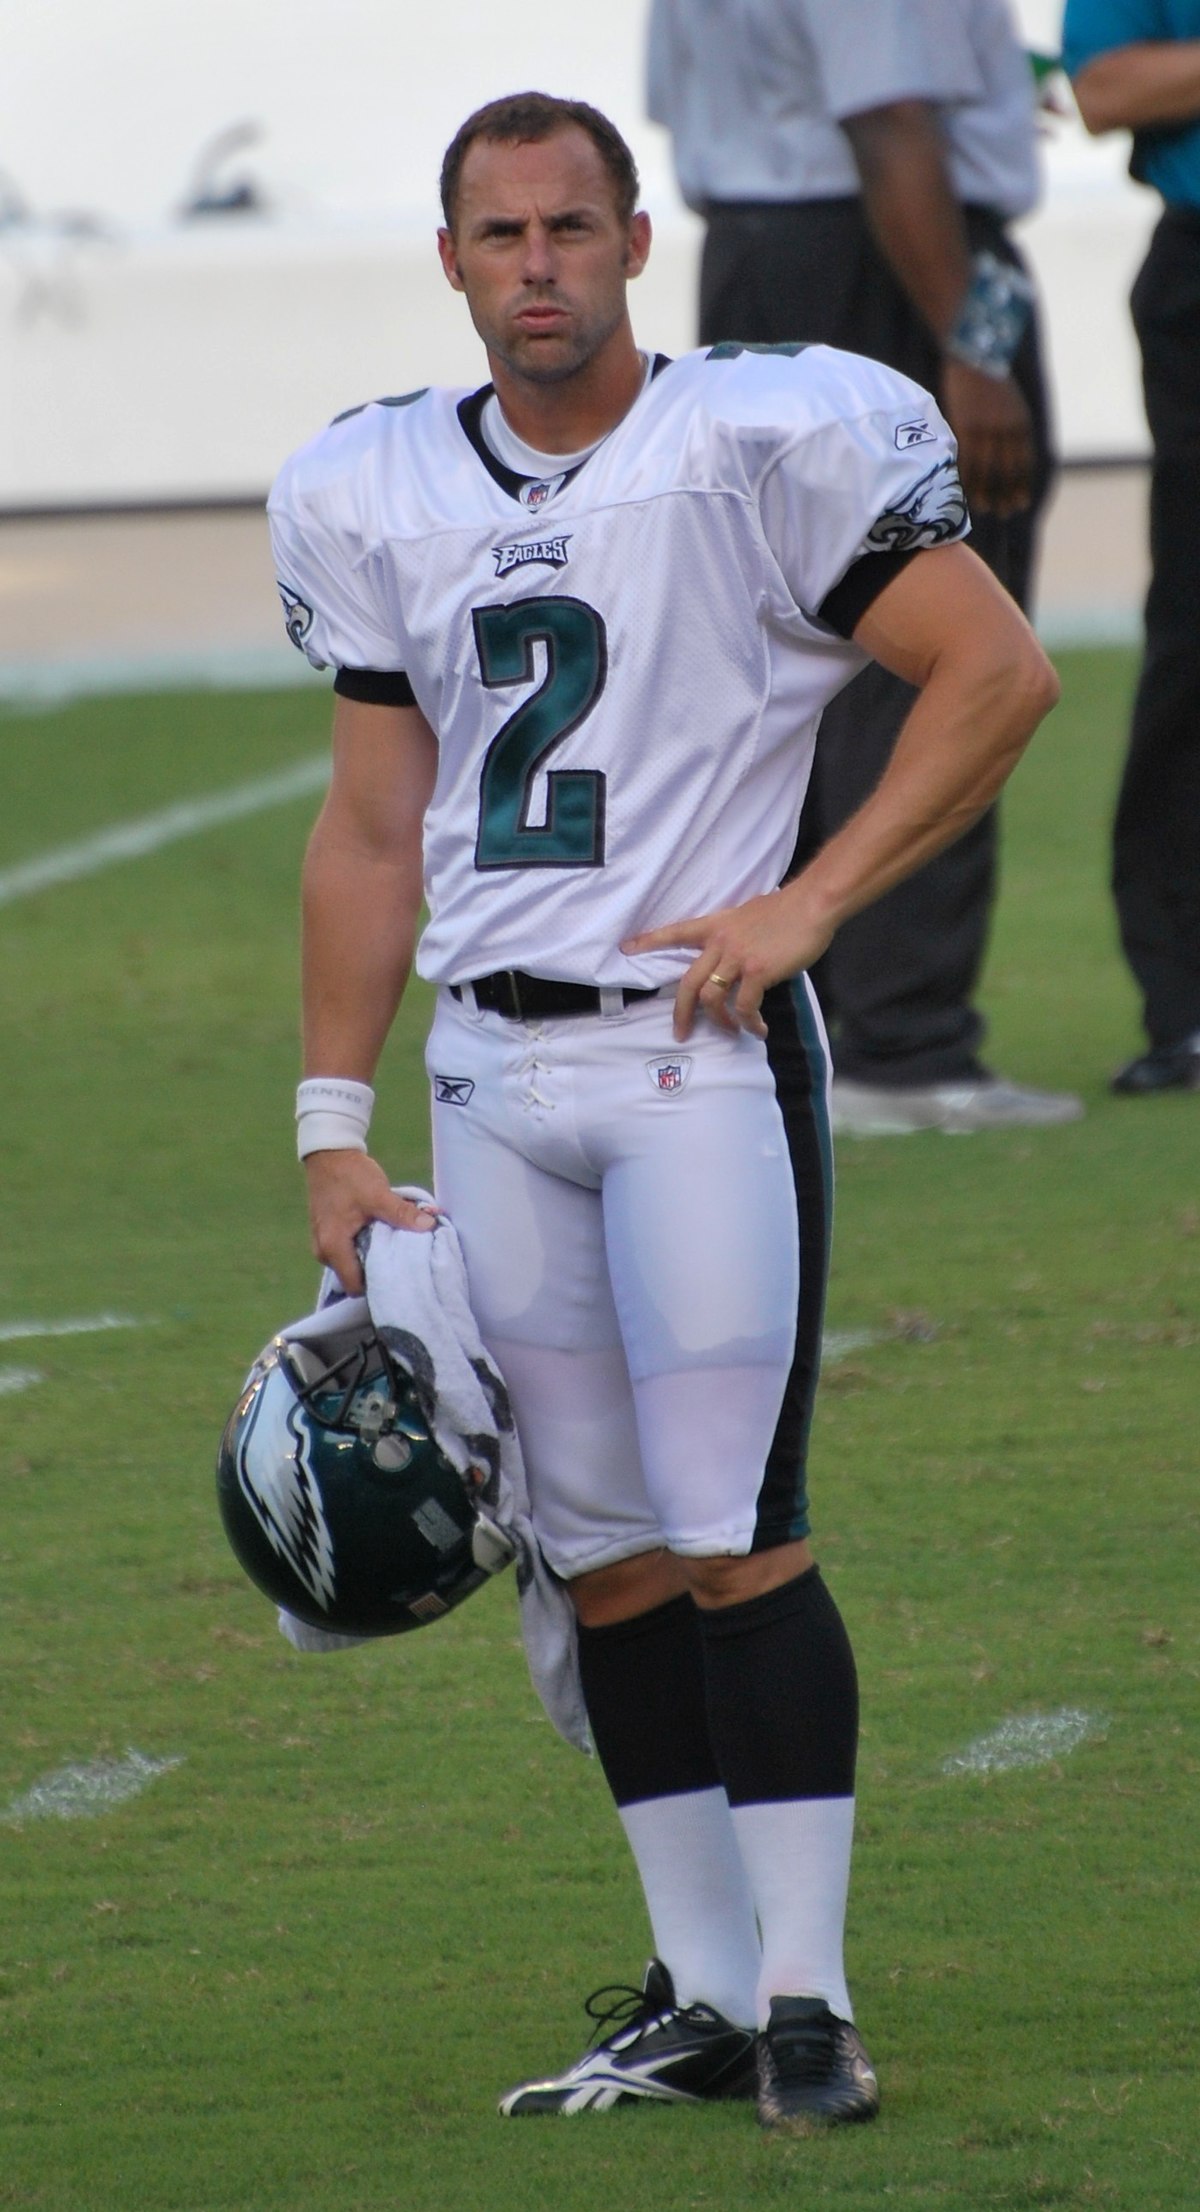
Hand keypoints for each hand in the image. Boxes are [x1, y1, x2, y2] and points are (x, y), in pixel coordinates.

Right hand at [303, 1149, 436, 1293]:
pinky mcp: (328, 1234)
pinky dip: (365, 1245)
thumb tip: (430, 1226)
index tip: (400, 1274)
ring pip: (353, 1263)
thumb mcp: (379, 1195)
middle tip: (401, 1258)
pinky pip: (349, 1250)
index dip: (378, 1284)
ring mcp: (323, 1243)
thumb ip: (403, 1213)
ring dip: (372, 1255)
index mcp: (333, 1248)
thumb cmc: (350, 1174)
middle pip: (355, 1277)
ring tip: (392, 1243)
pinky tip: (380, 1233)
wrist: (329, 1153)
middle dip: (378, 1269)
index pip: (355, 1286)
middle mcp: (324, 1252)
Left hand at [621, 887, 834, 1041]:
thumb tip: (738, 958)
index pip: (676, 932)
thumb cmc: (788, 909)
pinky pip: (745, 1006)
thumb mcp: (750, 916)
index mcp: (717, 925)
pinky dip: (750, 1023)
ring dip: (721, 1022)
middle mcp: (721, 942)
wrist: (813, 904)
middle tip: (681, 1033)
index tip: (626, 948)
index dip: (650, 941)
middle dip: (681, 1012)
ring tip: (733, 1032)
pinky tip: (759, 1029)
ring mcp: (738, 958)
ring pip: (713, 999)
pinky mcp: (758, 971)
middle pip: (688, 982)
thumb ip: (737, 936)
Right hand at [940, 359, 1034, 517]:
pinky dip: (968, 479)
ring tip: (985, 508)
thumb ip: (1008, 428)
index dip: (1022, 485)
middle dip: (1007, 494)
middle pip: (1009, 471)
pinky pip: (967, 461)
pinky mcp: (967, 428)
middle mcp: (1008, 430)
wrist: (972, 352)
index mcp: (1022, 423)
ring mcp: (987, 430)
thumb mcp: (1008, 404)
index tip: (1020, 503)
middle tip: (1003, 512)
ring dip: (987, 492)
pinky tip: (966, 492)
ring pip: (988, 470)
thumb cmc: (987, 378)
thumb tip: (1001, 456)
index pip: (1025, 463)